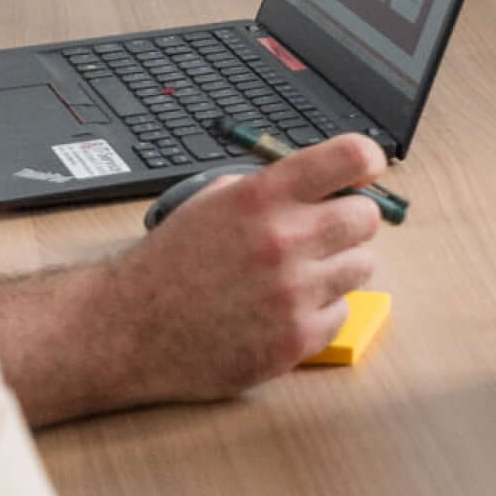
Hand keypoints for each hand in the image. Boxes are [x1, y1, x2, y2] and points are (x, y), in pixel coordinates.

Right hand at [95, 134, 391, 404]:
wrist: (127, 329)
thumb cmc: (171, 264)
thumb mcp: (214, 201)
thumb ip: (274, 188)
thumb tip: (332, 182)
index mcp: (262, 197)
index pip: (352, 157)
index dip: (367, 161)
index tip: (366, 171)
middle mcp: (284, 240)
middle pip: (367, 216)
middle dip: (348, 222)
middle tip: (321, 235)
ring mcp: (293, 293)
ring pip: (362, 266)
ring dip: (336, 269)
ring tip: (294, 277)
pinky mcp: (296, 339)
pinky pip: (341, 313)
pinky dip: (319, 312)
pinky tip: (282, 311)